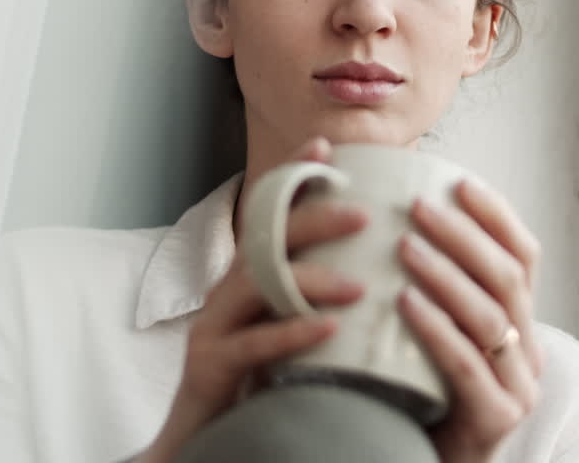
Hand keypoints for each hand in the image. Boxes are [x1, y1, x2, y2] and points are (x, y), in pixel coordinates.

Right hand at [142, 138, 366, 462]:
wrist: (201, 444)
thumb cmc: (257, 385)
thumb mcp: (289, 330)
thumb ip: (316, 298)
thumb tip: (377, 273)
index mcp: (249, 277)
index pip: (272, 215)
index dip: (295, 177)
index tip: (328, 145)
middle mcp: (227, 291)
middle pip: (267, 239)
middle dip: (314, 219)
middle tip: (365, 214)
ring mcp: (212, 325)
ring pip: (259, 285)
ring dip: (311, 279)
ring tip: (361, 285)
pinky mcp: (208, 365)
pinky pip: (252, 343)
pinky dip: (292, 332)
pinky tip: (330, 329)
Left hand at [396, 177, 542, 462]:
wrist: (424, 462)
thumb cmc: (422, 393)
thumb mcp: (436, 332)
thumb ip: (433, 286)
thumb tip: (399, 219)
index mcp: (522, 323)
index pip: (524, 256)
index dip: (496, 215)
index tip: (460, 181)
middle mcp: (530, 351)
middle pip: (507, 278)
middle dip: (464, 235)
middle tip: (418, 205)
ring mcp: (519, 388)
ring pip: (491, 316)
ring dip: (447, 274)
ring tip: (405, 245)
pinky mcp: (496, 420)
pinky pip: (467, 364)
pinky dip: (437, 327)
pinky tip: (405, 301)